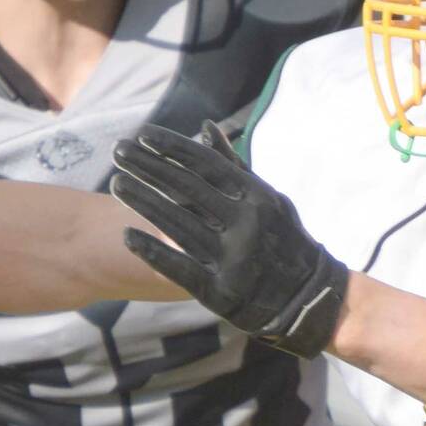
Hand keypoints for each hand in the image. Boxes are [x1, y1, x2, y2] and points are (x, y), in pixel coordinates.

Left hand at [109, 122, 348, 357]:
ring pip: (178, 224)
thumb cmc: (283, 240)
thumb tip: (206, 127)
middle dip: (149, 167)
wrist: (310, 298)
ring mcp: (233, 259)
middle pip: (187, 189)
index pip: (207, 165)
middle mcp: (246, 224)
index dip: (173, 148)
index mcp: (257, 197)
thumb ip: (233, 165)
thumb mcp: (268, 198)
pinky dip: (153, 251)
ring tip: (116, 183)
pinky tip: (127, 236)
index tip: (143, 135)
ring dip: (143, 202)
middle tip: (118, 151)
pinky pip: (180, 268)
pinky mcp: (221, 291)